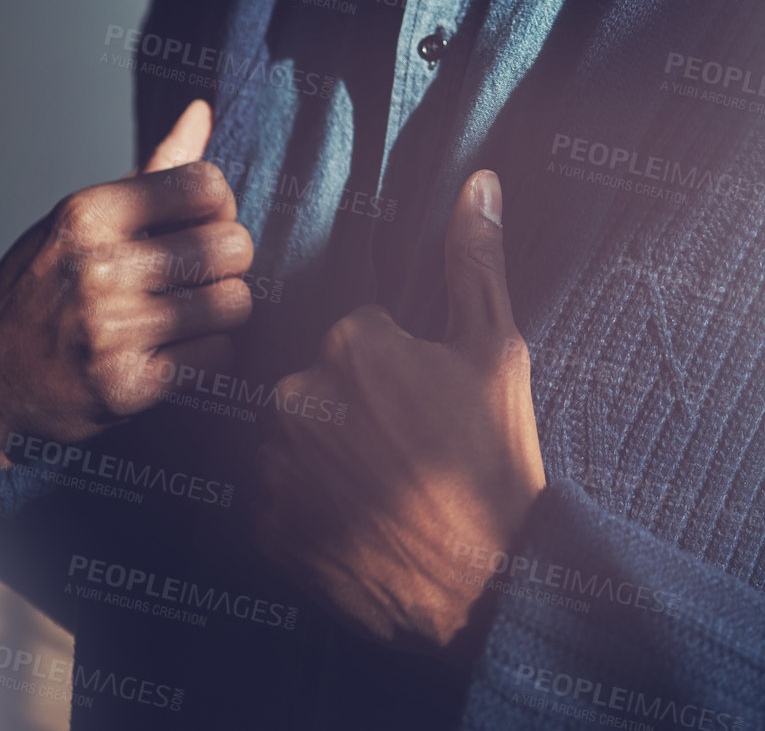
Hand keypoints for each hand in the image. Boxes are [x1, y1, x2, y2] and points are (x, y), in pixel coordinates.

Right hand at [0, 101, 252, 469]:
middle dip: (228, 259)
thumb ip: (155, 169)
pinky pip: (218, 356)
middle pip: (231, 246)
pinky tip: (182, 348)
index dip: (219, 204)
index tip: (201, 222)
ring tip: (196, 310)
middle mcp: (98, 269)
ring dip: (223, 309)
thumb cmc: (44, 287)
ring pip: (233, 303)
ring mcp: (112, 331)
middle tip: (204, 271)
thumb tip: (202, 111)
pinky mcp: (126, 387)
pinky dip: (211, 354)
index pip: (206, 185)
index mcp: (89, 214)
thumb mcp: (85, 219)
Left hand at [254, 170, 544, 651]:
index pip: (361, 331)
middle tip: (409, 448)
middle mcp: (301, 394)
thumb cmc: (496, 459)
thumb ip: (475, 260)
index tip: (429, 406)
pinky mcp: (267, 526)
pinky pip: (278, 495)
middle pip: (323, 380)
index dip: (400, 368)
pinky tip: (357, 517)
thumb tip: (480, 180)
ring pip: (297, 435)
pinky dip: (310, 503)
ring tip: (385, 487)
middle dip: (358, 405)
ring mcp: (278, 464)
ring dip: (328, 452)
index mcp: (353, 341)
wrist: (487, 584)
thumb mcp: (498, 350)